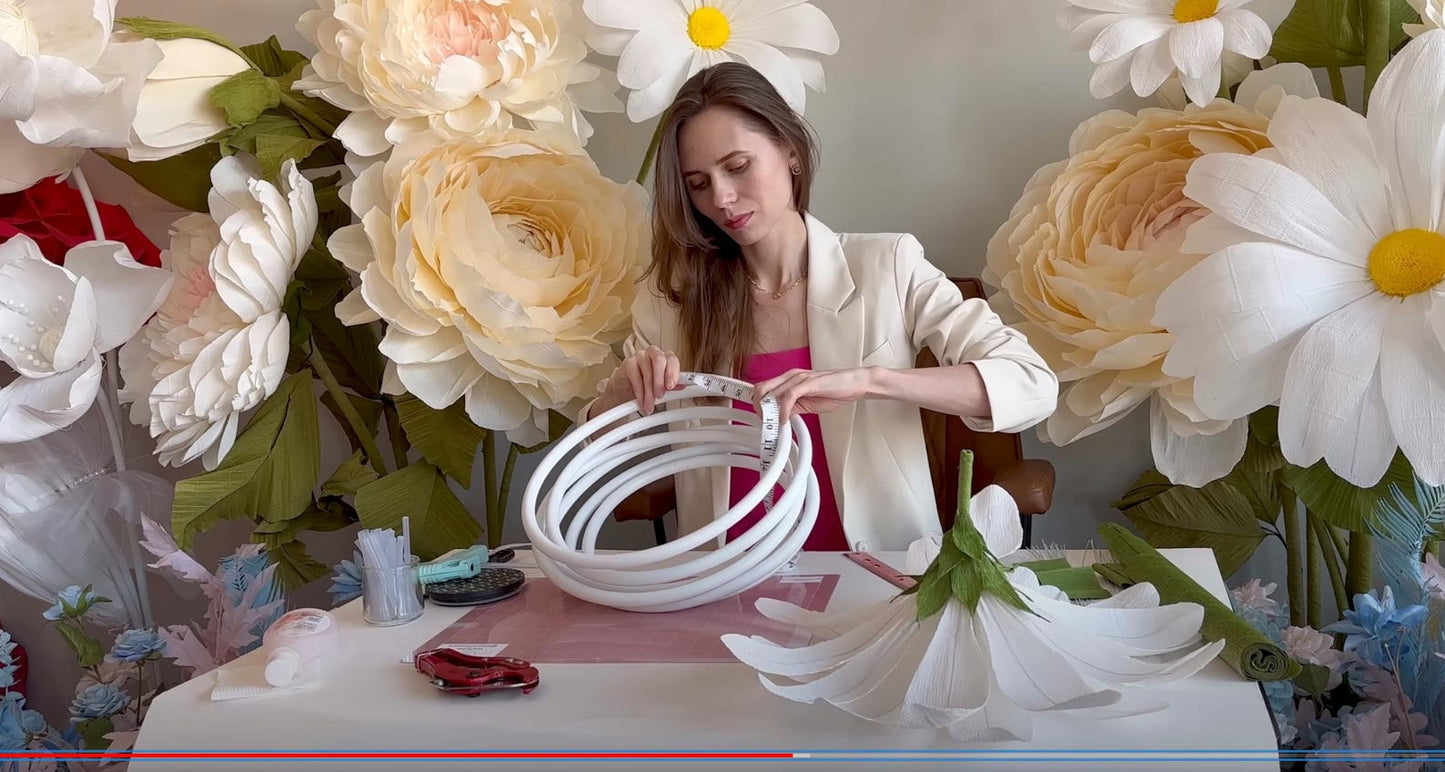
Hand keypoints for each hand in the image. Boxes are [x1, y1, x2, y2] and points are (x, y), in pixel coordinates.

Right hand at [600, 345, 681, 415]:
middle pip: (659, 360)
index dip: (673, 372)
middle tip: (659, 395)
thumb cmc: (647, 384)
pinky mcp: (628, 363)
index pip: (672, 360)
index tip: (671, 386)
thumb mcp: (662, 386)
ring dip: (649, 392)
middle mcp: (654, 353)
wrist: (626, 387)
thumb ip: (671, 385)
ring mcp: (640, 356)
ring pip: (647, 371)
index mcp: (665, 357)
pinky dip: (639, 392)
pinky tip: (641, 401)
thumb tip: (682, 386)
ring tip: (649, 404)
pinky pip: (635, 377)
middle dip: (660, 381)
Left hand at [753, 368, 874, 422]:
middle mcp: (791, 376)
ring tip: (773, 425)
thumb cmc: (834, 390)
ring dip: (769, 412)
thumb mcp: (807, 402)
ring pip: (772, 393)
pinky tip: (784, 420)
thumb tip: (778, 418)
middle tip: (766, 424)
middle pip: (761, 389)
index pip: (763, 388)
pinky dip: (782, 411)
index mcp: (790, 379)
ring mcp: (799, 378)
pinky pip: (788, 397)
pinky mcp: (808, 383)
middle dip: (759, 409)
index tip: (760, 418)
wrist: (855, 383)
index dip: (757, 404)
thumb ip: (792, 408)